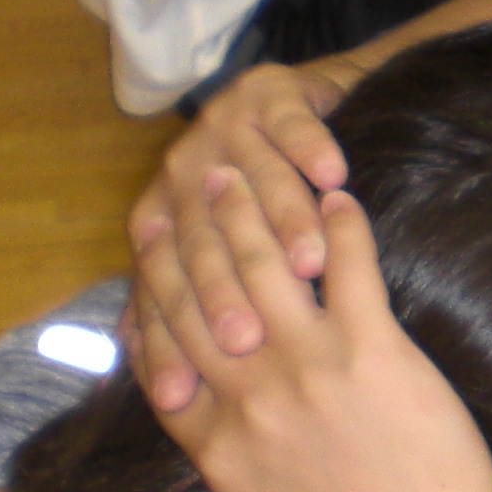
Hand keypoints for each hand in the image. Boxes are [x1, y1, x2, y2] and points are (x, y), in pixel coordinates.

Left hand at [127, 63, 348, 411]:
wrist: (299, 116)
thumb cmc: (266, 221)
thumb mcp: (219, 269)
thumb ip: (184, 326)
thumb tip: (164, 399)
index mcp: (158, 222)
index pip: (157, 293)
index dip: (166, 347)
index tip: (184, 396)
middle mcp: (179, 175)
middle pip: (198, 241)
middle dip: (218, 294)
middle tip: (248, 339)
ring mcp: (222, 129)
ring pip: (252, 184)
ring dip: (278, 223)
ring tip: (309, 265)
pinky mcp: (268, 92)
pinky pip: (290, 125)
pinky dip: (310, 148)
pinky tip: (333, 178)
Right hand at [129, 172, 491, 491]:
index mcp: (219, 446)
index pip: (167, 358)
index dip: (152, 304)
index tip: (147, 266)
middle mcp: (252, 395)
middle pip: (201, 298)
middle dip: (188, 237)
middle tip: (184, 191)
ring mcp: (311, 365)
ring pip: (262, 268)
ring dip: (246, 212)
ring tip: (238, 172)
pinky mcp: (376, 348)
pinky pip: (352, 269)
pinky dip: (344, 227)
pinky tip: (337, 195)